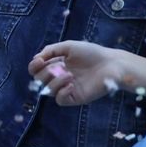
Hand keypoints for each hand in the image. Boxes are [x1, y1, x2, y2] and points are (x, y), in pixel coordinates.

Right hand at [29, 41, 145, 105]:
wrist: (111, 64)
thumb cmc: (92, 53)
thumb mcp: (69, 46)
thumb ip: (51, 50)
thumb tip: (36, 58)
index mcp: (56, 65)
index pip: (36, 69)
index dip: (34, 66)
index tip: (40, 61)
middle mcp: (59, 77)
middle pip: (39, 80)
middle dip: (44, 73)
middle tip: (57, 67)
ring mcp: (67, 88)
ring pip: (48, 91)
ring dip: (55, 82)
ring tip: (69, 75)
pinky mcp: (75, 97)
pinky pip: (60, 100)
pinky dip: (61, 92)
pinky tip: (71, 85)